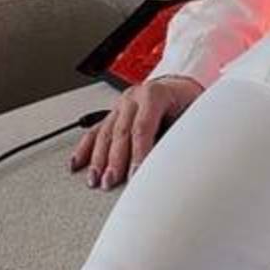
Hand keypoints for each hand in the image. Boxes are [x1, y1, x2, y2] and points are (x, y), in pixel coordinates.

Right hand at [69, 74, 204, 187]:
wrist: (179, 86)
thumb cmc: (186, 101)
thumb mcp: (191, 114)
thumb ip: (179, 135)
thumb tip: (170, 162)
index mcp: (154, 94)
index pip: (142, 128)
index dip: (138, 154)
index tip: (135, 175)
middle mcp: (133, 98)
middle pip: (120, 133)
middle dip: (114, 161)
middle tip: (110, 182)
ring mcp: (120, 105)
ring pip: (104, 134)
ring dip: (98, 160)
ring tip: (95, 179)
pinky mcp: (113, 114)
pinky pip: (95, 131)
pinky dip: (85, 149)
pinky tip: (77, 163)